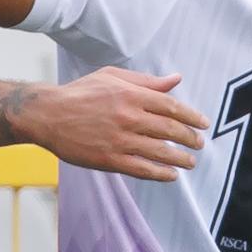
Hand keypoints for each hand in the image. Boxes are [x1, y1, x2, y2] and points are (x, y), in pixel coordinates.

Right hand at [29, 68, 208, 181]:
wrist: (48, 115)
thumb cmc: (80, 93)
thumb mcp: (112, 77)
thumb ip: (146, 80)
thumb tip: (176, 79)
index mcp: (131, 94)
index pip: (171, 106)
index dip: (191, 116)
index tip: (203, 124)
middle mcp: (128, 117)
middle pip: (170, 130)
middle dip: (190, 138)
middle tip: (199, 144)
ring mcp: (119, 140)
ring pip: (160, 152)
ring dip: (180, 158)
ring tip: (190, 162)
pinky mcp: (109, 159)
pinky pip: (142, 169)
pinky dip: (160, 173)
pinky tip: (170, 175)